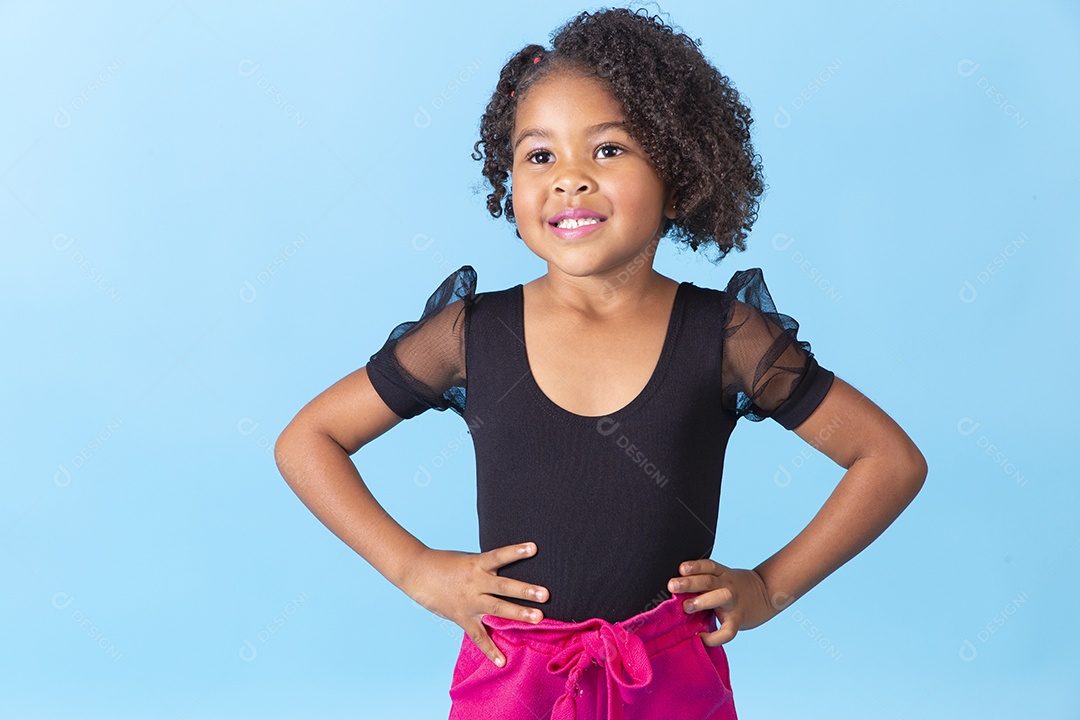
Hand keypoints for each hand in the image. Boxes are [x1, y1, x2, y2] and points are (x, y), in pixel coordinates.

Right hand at [402, 542, 548, 667]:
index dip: (516, 551)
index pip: (499, 555)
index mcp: (477, 564)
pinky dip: (490, 649)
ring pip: (497, 608)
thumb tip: (508, 570)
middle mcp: (475, 582)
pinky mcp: (461, 617)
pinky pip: (478, 635)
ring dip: (518, 613)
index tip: (534, 547)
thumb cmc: (445, 563)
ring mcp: (469, 601)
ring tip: (538, 618)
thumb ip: (487, 567)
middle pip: (503, 586)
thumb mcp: (468, 559)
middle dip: (525, 591)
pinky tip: (502, 661)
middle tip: (545, 595)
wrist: (417, 572)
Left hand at [667, 559, 779, 645]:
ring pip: (720, 597)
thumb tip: (676, 589)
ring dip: (702, 601)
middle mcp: (727, 586)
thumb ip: (705, 580)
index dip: (695, 566)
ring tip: (686, 607)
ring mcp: (734, 603)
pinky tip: (701, 637)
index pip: (709, 566)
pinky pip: (728, 631)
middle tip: (672, 586)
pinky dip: (715, 637)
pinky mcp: (738, 620)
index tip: (681, 569)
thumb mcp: (723, 577)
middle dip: (690, 583)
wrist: (767, 594)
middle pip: (709, 580)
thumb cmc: (735, 587)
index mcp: (722, 574)